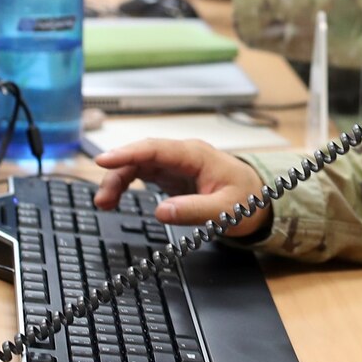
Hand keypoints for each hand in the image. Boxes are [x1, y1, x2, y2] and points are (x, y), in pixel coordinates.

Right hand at [92, 139, 268, 234]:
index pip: (155, 149)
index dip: (127, 153)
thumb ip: (195, 210)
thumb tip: (162, 212)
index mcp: (196, 155)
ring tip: (104, 204)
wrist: (259, 200)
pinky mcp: (170, 175)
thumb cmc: (246, 200)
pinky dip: (125, 186)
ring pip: (137, 165)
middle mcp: (182, 155)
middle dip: (117, 173)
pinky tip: (115, 200)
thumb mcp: (226, 210)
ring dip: (117, 181)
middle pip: (140, 157)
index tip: (104, 160)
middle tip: (102, 199)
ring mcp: (174, 164)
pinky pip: (141, 175)